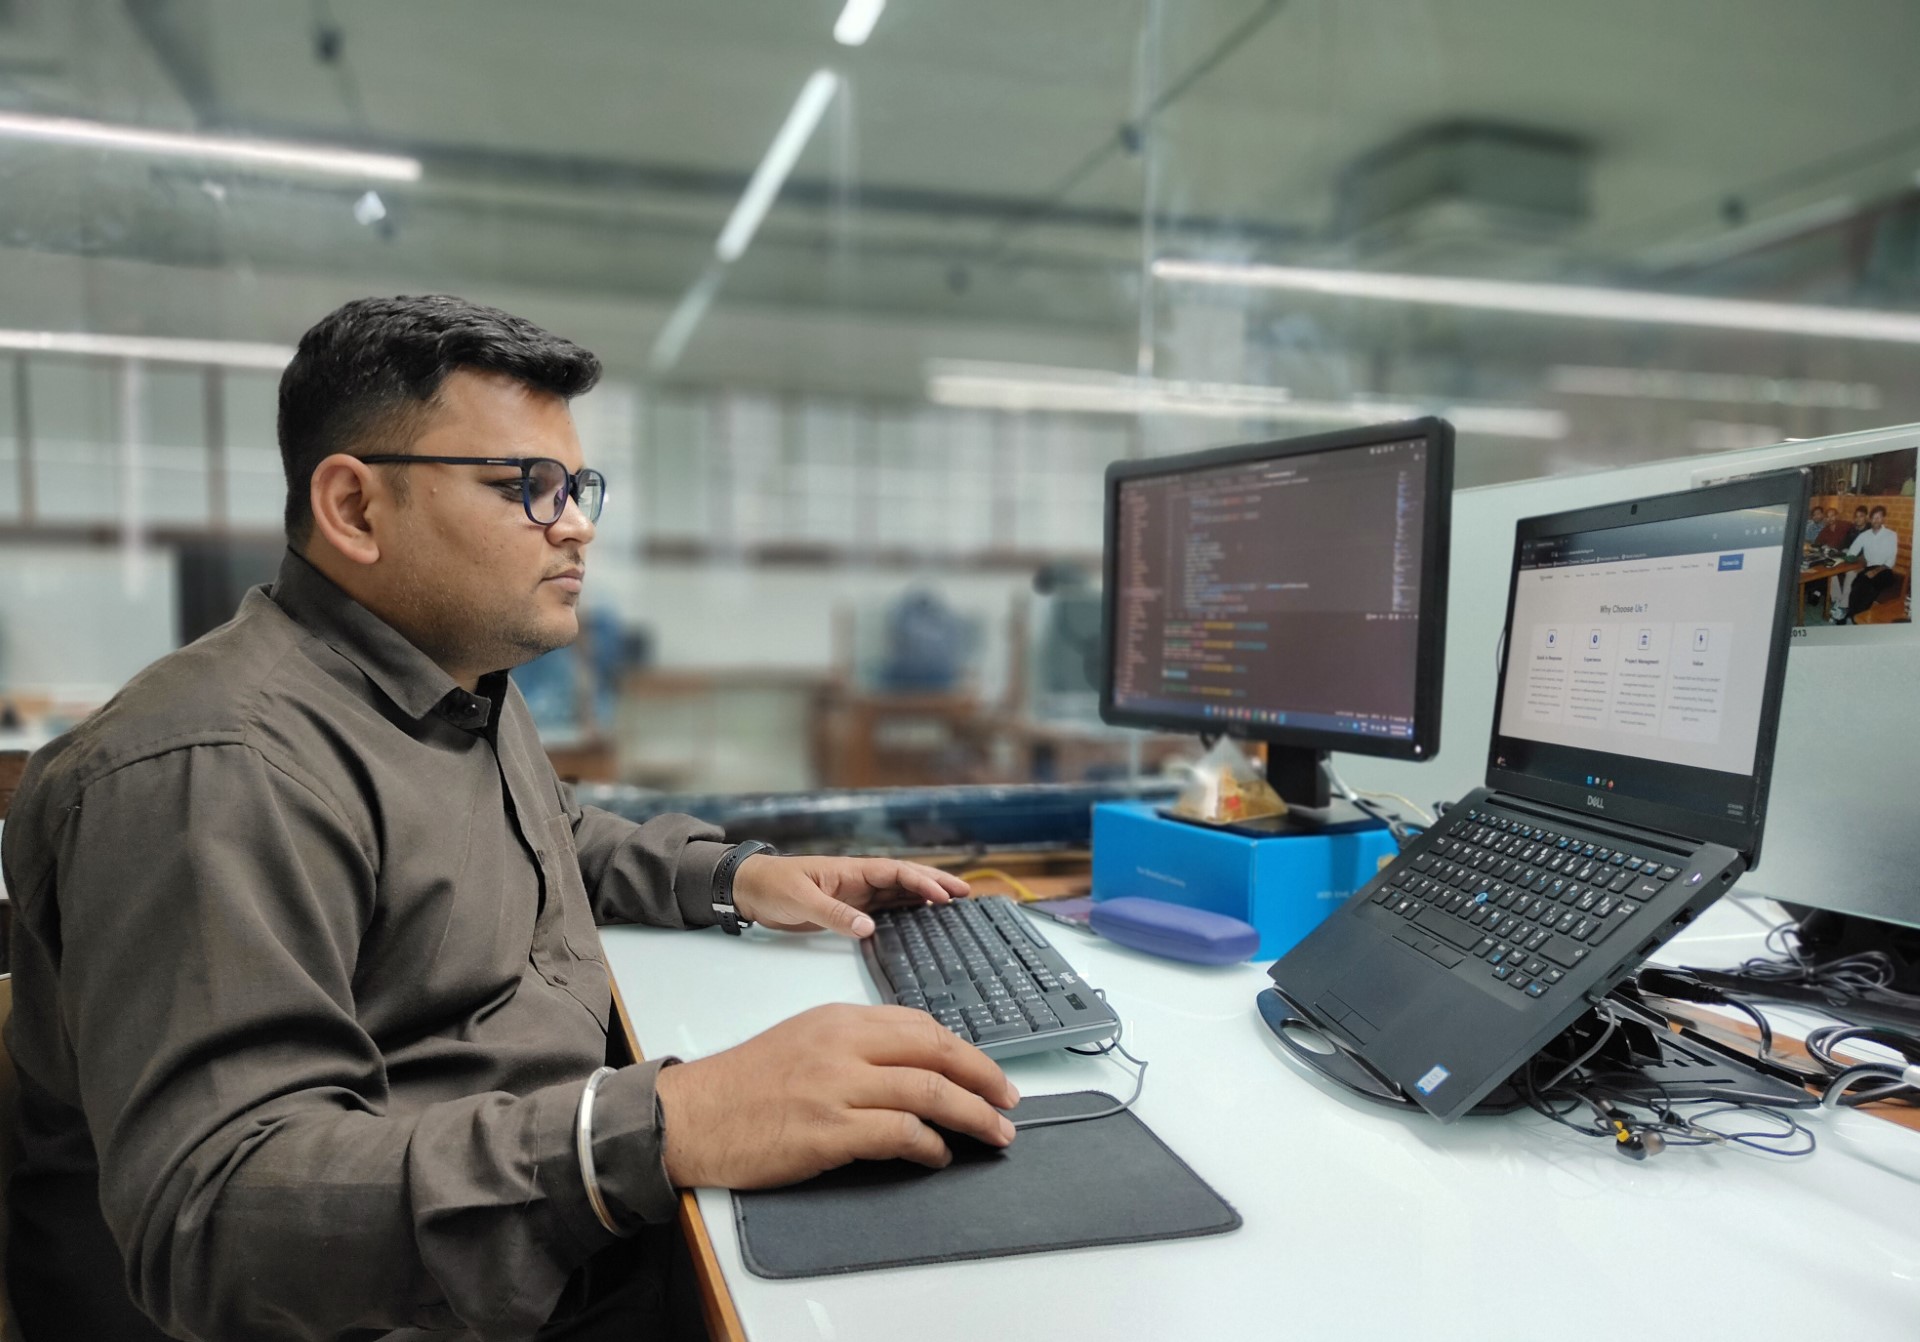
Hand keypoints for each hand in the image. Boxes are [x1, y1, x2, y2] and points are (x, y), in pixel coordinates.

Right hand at [655, 1004, 1018, 1186]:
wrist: (693, 1115)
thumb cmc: (746, 1082)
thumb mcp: (804, 1039)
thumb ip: (856, 1044)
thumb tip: (912, 1064)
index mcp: (840, 1019)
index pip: (920, 1025)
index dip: (964, 1049)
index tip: (986, 1070)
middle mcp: (844, 1045)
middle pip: (936, 1051)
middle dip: (983, 1077)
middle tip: (1009, 1099)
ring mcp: (838, 1087)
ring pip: (929, 1092)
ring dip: (972, 1115)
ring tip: (994, 1132)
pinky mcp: (830, 1132)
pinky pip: (900, 1135)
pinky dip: (931, 1146)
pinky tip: (939, 1155)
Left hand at [732, 854, 968, 938]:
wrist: (749, 890)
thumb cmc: (772, 887)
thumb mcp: (801, 900)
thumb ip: (834, 914)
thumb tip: (869, 927)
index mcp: (851, 870)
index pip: (895, 872)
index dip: (921, 882)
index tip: (943, 895)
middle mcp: (858, 880)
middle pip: (905, 879)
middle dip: (935, 883)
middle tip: (965, 893)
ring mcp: (856, 895)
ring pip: (898, 894)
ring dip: (925, 898)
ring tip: (954, 904)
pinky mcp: (849, 909)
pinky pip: (884, 909)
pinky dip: (906, 911)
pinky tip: (922, 919)